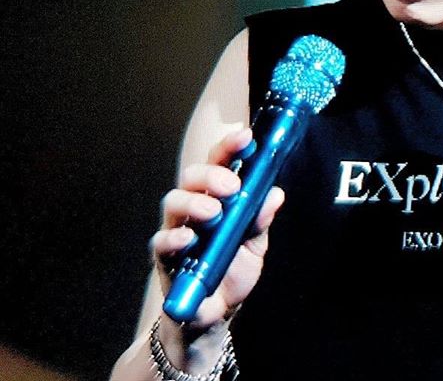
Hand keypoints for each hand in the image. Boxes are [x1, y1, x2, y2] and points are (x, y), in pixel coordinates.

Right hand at [150, 128, 285, 330]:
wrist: (215, 313)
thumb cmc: (232, 270)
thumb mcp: (255, 244)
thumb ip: (261, 219)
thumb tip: (274, 194)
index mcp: (219, 198)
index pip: (221, 164)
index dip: (230, 147)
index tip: (246, 137)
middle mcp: (195, 207)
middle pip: (192, 176)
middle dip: (212, 175)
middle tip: (232, 186)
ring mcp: (178, 230)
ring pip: (173, 202)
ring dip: (194, 202)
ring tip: (214, 212)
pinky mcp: (165, 258)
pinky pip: (161, 242)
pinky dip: (174, 238)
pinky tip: (189, 239)